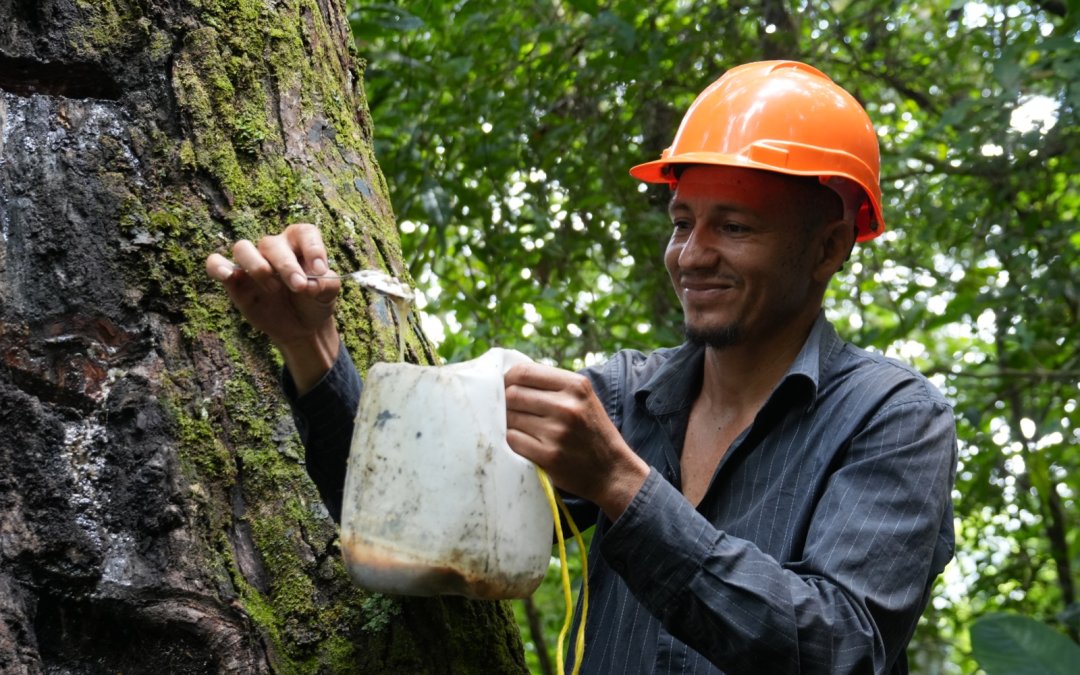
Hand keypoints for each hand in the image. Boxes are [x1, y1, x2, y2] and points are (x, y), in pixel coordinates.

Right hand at [205, 222, 340, 392]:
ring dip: (257, 266)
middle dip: (286, 266)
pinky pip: (217, 264)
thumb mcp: (329, 294)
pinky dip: (218, 266)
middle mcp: (275, 249)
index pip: (304, 233)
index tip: (320, 270)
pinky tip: (228, 276)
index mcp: (300, 244)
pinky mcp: (235, 281)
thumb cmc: (316, 301)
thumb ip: (326, 285)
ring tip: (273, 288)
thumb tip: (311, 283)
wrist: (302, 326)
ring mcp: (253, 263)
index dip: (312, 248)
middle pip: (272, 244)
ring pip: (242, 248)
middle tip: (299, 286)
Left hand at [505, 362, 649, 518]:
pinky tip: (526, 444)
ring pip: (510, 418)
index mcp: (575, 385)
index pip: (523, 372)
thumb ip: (552, 386)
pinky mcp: (550, 456)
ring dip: (509, 424)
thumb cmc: (591, 431)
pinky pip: (513, 440)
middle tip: (508, 412)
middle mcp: (567, 406)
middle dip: (505, 404)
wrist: (613, 471)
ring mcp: (558, 432)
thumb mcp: (582, 398)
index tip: (503, 388)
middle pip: (513, 395)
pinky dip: (513, 441)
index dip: (506, 379)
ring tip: (521, 429)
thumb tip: (509, 379)